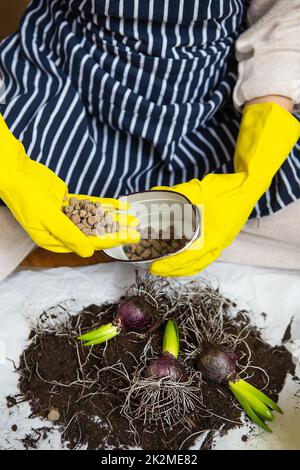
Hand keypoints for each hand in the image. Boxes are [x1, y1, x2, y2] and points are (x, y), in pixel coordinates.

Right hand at [0, 115, 139, 256]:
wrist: (17, 173)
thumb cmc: (26, 198)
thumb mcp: (47, 218)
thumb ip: (69, 235)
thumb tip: (87, 253)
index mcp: (55, 240)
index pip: (89, 243)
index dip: (111, 240)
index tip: (129, 238)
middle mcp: (63, 230)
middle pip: (95, 232)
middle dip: (117, 231)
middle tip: (137, 229)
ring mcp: (68, 215)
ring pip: (95, 218)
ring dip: (114, 218)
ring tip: (132, 217)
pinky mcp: (70, 202)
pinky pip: (91, 205)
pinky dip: (105, 205)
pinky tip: (120, 205)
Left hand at [149, 102, 299, 276]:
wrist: (249, 187)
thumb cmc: (227, 189)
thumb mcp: (198, 189)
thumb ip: (176, 193)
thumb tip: (155, 192)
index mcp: (212, 237)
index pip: (187, 258)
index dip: (169, 265)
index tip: (154, 266)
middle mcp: (217, 245)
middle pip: (192, 267)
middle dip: (172, 271)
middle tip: (154, 269)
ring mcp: (221, 244)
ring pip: (199, 265)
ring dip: (182, 268)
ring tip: (165, 266)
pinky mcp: (222, 240)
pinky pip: (205, 258)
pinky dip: (191, 261)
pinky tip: (180, 255)